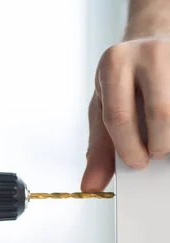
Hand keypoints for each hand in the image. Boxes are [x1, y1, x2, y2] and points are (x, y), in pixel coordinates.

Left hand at [82, 37, 169, 191]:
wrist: (151, 47)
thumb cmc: (124, 84)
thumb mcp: (103, 109)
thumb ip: (99, 148)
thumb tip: (90, 186)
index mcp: (114, 63)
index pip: (119, 115)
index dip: (128, 147)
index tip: (137, 163)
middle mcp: (148, 53)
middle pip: (162, 111)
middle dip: (160, 143)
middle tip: (156, 154)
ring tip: (165, 141)